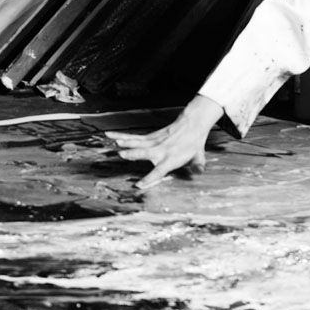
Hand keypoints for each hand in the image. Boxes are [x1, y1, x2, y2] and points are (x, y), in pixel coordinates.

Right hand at [106, 95, 224, 188]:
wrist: (191, 124)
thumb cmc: (193, 143)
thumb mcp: (199, 156)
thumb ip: (198, 165)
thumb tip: (199, 172)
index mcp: (170, 158)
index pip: (159, 170)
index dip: (149, 178)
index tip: (139, 184)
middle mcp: (160, 150)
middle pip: (144, 152)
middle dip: (134, 154)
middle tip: (123, 155)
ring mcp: (153, 142)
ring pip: (137, 142)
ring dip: (126, 142)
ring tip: (115, 143)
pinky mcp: (149, 137)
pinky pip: (134, 137)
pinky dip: (122, 136)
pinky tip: (111, 136)